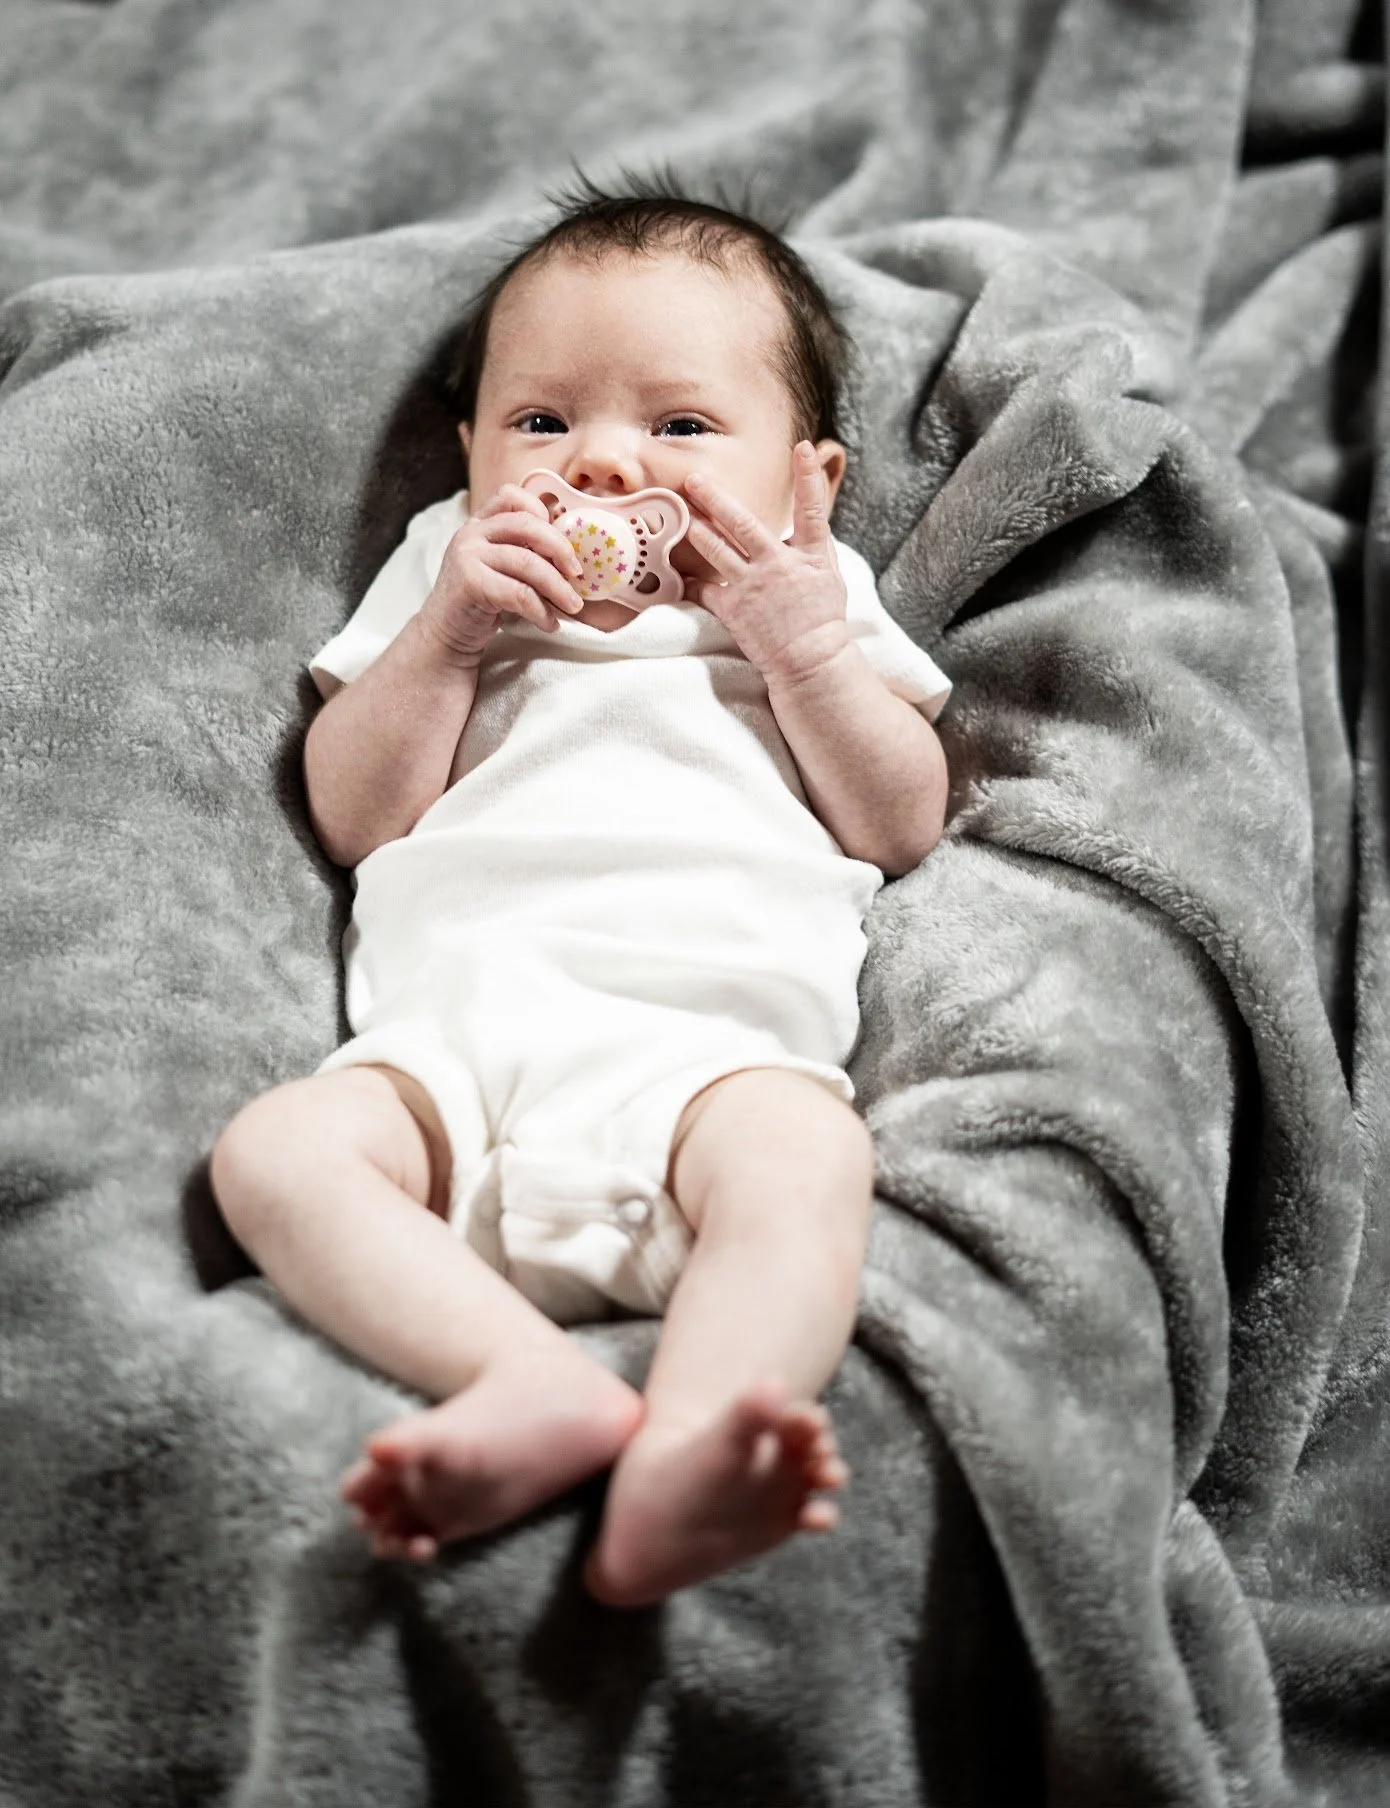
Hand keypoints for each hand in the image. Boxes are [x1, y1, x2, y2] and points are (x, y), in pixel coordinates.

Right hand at [417, 483, 585, 666]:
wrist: (445, 633)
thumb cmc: (480, 601)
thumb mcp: (500, 567)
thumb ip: (523, 550)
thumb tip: (570, 553)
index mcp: (479, 523)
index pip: (512, 496)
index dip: (542, 512)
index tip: (560, 541)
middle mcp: (471, 533)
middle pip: (527, 525)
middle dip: (560, 549)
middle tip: (577, 573)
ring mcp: (467, 555)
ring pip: (528, 563)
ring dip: (558, 587)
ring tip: (573, 606)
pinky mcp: (470, 583)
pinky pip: (519, 593)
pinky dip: (541, 611)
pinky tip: (550, 623)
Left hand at [683, 443, 848, 684]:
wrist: (810, 662)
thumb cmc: (821, 620)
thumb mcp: (831, 576)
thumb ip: (816, 545)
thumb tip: (809, 519)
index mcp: (810, 556)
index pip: (813, 509)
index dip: (810, 476)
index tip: (804, 449)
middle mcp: (779, 565)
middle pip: (743, 523)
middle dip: (715, 498)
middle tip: (694, 479)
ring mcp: (753, 586)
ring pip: (716, 549)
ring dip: (695, 529)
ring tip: (679, 513)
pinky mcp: (733, 609)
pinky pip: (703, 588)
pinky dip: (687, 579)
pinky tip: (672, 567)